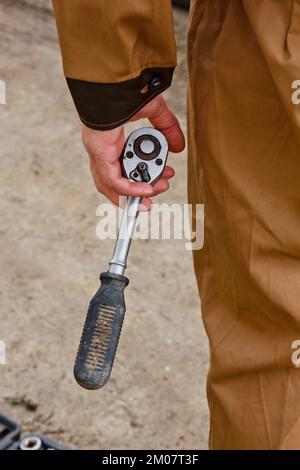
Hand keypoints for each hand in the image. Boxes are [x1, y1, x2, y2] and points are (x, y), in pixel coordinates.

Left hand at [82, 95, 184, 209]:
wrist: (115, 80)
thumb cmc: (127, 89)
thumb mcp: (154, 111)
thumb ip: (167, 128)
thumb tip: (179, 147)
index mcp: (109, 139)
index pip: (119, 167)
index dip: (139, 178)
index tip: (162, 179)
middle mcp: (101, 148)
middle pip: (114, 181)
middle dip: (137, 192)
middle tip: (159, 190)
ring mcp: (98, 152)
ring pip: (111, 185)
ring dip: (133, 195)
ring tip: (152, 197)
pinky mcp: (100, 154)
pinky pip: (113, 180)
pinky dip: (129, 189)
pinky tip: (146, 191)